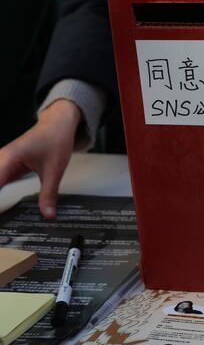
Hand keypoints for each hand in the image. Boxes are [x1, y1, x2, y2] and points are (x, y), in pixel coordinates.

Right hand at [0, 99, 81, 218]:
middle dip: (0, 201)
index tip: (1, 214)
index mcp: (8, 159)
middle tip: (5, 220)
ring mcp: (1, 162)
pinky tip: (4, 205)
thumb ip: (49, 194)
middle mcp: (0, 159)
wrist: (58, 124)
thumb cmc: (55, 139)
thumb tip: (48, 215)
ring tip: (6, 214)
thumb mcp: (54, 170)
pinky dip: (1, 192)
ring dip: (0, 197)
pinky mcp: (6, 165)